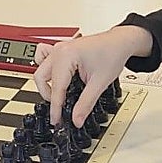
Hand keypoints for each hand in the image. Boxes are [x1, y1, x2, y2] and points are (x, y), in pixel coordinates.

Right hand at [33, 26, 151, 125]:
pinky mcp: (61, 50)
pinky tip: (56, 77)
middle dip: (49, 96)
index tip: (56, 120)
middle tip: (61, 108)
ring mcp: (58, 48)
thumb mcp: (100, 83)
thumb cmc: (113, 53)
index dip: (56, 107)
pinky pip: (44, 59)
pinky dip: (47, 70)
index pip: (56, 88)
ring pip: (41, 68)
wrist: (120, 42)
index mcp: (66, 56)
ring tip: (58, 93)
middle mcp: (59, 50)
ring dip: (46, 83)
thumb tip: (76, 119)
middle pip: (41, 77)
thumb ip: (86, 103)